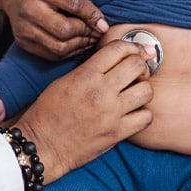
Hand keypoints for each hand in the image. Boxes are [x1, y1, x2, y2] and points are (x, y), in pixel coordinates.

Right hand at [3, 0, 109, 59]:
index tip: (104, 20)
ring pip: (59, 46)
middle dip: (86, 31)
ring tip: (91, 37)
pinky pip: (51, 55)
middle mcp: (29, 8)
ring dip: (80, 44)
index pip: (71, 2)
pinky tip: (78, 43)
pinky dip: (69, 52)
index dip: (91, 13)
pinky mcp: (24, 42)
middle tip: (98, 29)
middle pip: (64, 29)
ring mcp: (24, 28)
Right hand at [13, 39, 153, 183]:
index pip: (118, 49)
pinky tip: (133, 113)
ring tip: (134, 93)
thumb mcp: (65, 80)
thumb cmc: (50, 111)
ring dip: (143, 89)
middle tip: (136, 73)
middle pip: (137, 65)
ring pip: (147, 90)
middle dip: (140, 65)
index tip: (135, 51)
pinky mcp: (117, 133)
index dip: (131, 46)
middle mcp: (101, 91)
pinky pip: (146, 117)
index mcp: (86, 74)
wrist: (44, 144)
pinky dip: (143, 113)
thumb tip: (114, 59)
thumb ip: (90, 68)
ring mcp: (112, 113)